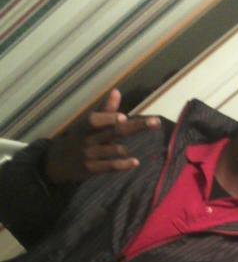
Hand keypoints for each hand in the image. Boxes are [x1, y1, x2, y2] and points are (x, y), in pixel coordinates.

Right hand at [44, 89, 159, 183]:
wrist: (56, 163)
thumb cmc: (77, 139)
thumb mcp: (87, 124)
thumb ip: (105, 111)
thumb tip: (117, 92)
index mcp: (85, 126)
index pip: (95, 120)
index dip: (108, 118)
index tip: (124, 116)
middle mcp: (88, 140)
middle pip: (114, 132)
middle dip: (136, 126)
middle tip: (156, 122)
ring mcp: (90, 155)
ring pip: (114, 150)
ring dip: (125, 149)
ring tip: (130, 150)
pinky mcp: (92, 170)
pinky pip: (111, 167)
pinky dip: (124, 165)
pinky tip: (135, 162)